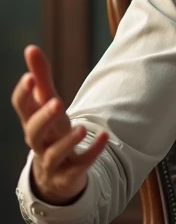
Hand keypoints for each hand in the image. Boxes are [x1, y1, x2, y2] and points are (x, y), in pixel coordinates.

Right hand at [11, 45, 107, 205]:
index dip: (23, 94)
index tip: (29, 77)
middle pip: (33, 132)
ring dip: (68, 141)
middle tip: (55, 101)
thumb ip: (41, 77)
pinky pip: (79, 166)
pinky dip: (92, 152)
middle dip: (43, 117)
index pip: (21, 108)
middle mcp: (39, 142)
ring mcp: (52, 161)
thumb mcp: (46, 104)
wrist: (55, 175)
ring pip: (54, 154)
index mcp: (32, 122)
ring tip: (82, 127)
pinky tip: (105, 136)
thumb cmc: (50, 131)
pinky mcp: (70, 174)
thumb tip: (30, 48)